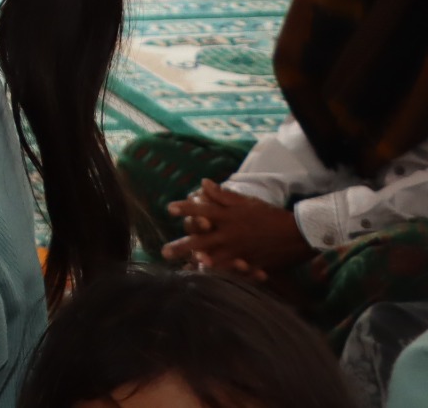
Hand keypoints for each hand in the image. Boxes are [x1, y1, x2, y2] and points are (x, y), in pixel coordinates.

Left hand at [160, 179, 312, 276]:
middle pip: (202, 239)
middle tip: (164, 251)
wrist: (298, 233)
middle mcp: (231, 233)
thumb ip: (223, 195)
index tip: (169, 208)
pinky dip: (224, 274)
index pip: (203, 210)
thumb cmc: (269, 215)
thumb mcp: (246, 201)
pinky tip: (212, 279)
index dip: (186, 208)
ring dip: (200, 262)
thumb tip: (202, 183)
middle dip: (182, 245)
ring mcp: (241, 250)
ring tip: (186, 266)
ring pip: (215, 257)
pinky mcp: (251, 263)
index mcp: (229, 216)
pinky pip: (235, 271)